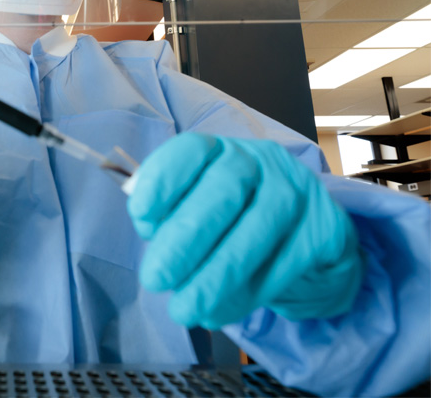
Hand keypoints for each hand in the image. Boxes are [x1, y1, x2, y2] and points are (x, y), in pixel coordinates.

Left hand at [126, 133, 362, 328]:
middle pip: (224, 191)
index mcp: (219, 151)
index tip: (140, 213)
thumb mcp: (195, 208)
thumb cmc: (233, 220)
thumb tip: (150, 228)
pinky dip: (246, 295)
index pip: (191, 150)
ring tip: (184, 309)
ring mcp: (297, 191)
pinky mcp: (323, 228)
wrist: (305, 240)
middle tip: (155, 279)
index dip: (164, 179)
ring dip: (215, 277)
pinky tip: (218, 313)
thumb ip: (169, 214)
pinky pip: (283, 265)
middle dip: (185, 239)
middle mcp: (260, 162)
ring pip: (256, 232)